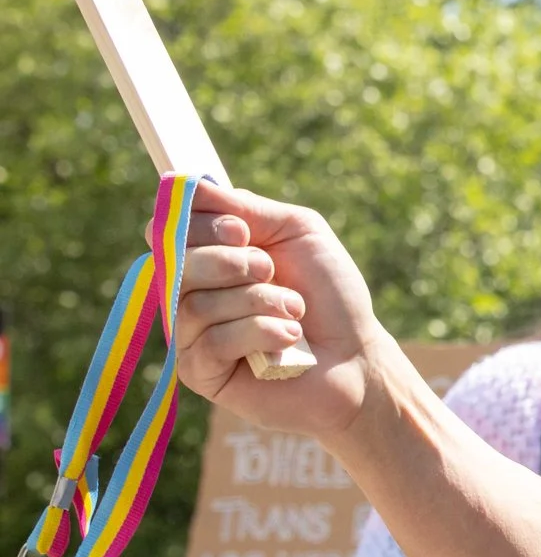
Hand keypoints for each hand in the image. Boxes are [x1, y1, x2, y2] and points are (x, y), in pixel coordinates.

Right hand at [173, 184, 383, 440]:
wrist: (357, 356)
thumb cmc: (331, 295)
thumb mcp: (298, 232)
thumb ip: (246, 207)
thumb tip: (185, 183)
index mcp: (209, 255)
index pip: (168, 228)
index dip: (199, 225)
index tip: (243, 231)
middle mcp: (190, 292)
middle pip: (172, 264)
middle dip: (230, 263)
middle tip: (271, 270)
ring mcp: (190, 334)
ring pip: (195, 304)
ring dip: (259, 301)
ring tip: (295, 310)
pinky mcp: (200, 372)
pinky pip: (212, 342)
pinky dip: (262, 333)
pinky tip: (289, 339)